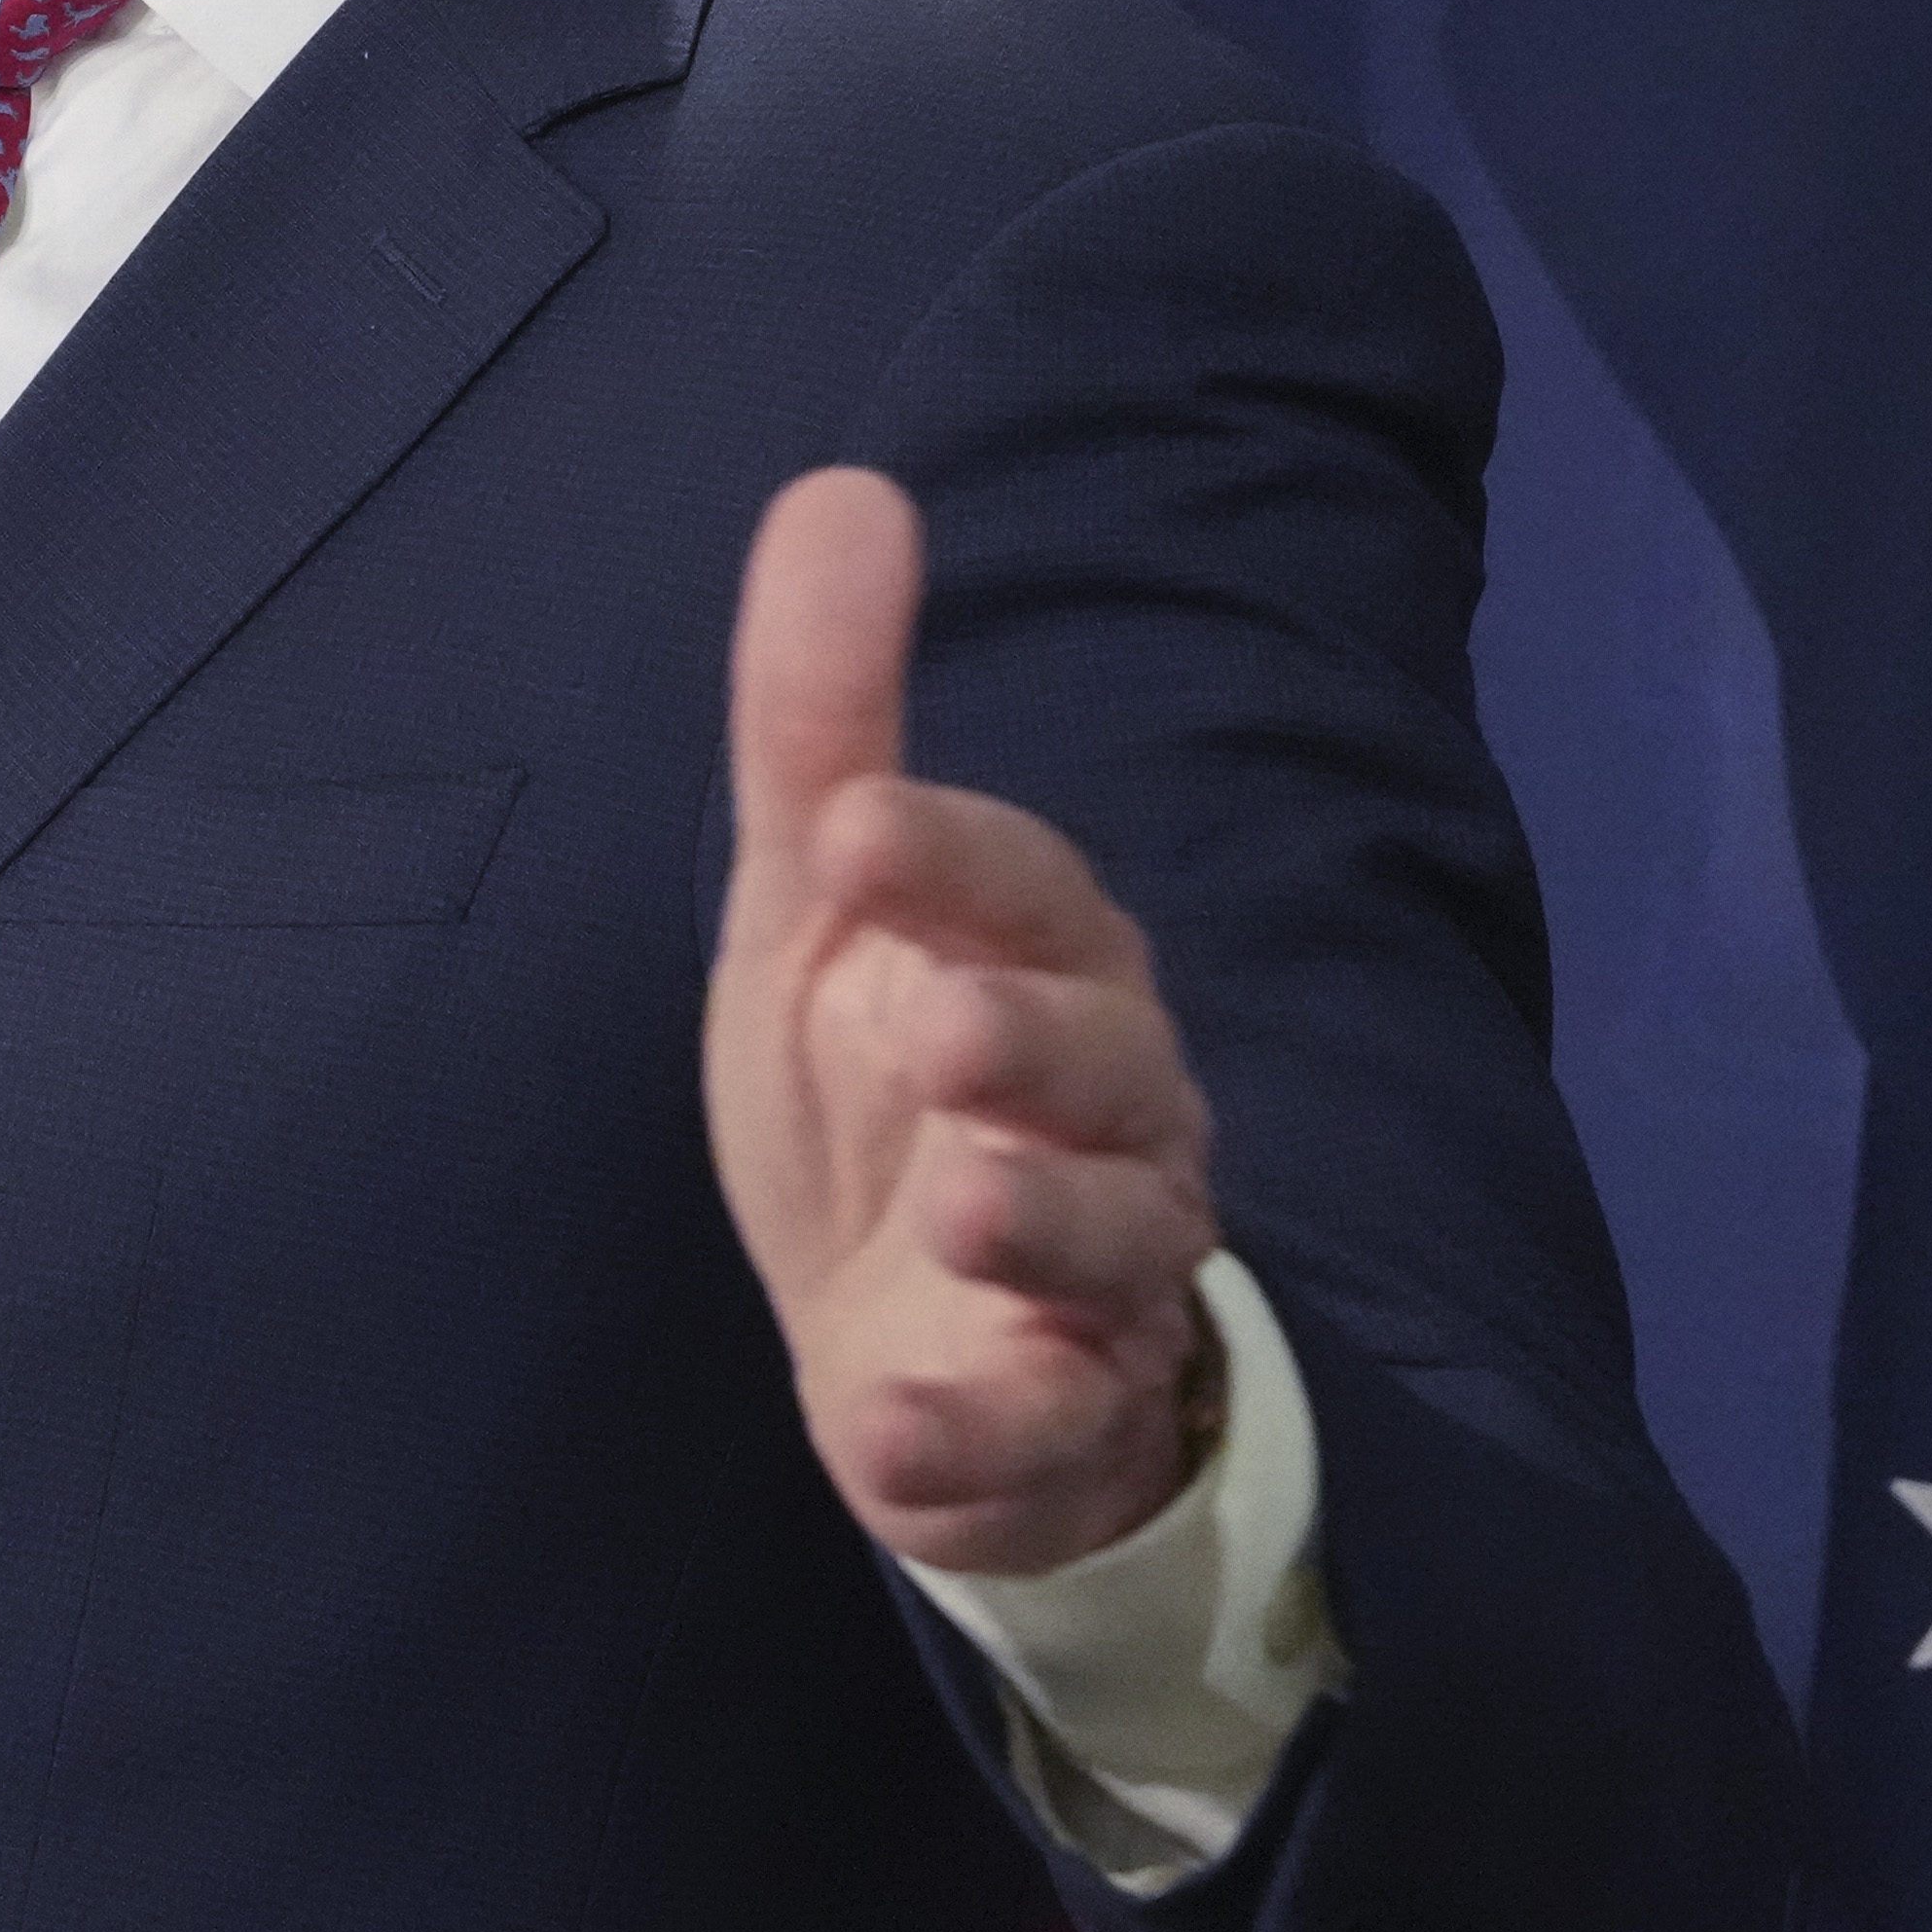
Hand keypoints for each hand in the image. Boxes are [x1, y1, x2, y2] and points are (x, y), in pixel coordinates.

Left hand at [704, 468, 1223, 1577]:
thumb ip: (826, 718)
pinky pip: (1036, 1438)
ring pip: (1112, 1247)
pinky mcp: (1055, 1425)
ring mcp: (1093, 1279)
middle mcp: (1106, 1116)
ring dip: (1038, 1227)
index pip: (1028, 894)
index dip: (955, 864)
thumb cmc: (879, 1087)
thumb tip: (844, 486)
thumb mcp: (820, 907)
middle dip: (1032, 1043)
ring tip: (955, 1209)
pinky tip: (884, 1435)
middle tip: (940, 1029)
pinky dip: (965, 1445)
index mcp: (1047, 970)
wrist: (909, 1334)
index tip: (856, 831)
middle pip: (1103, 1068)